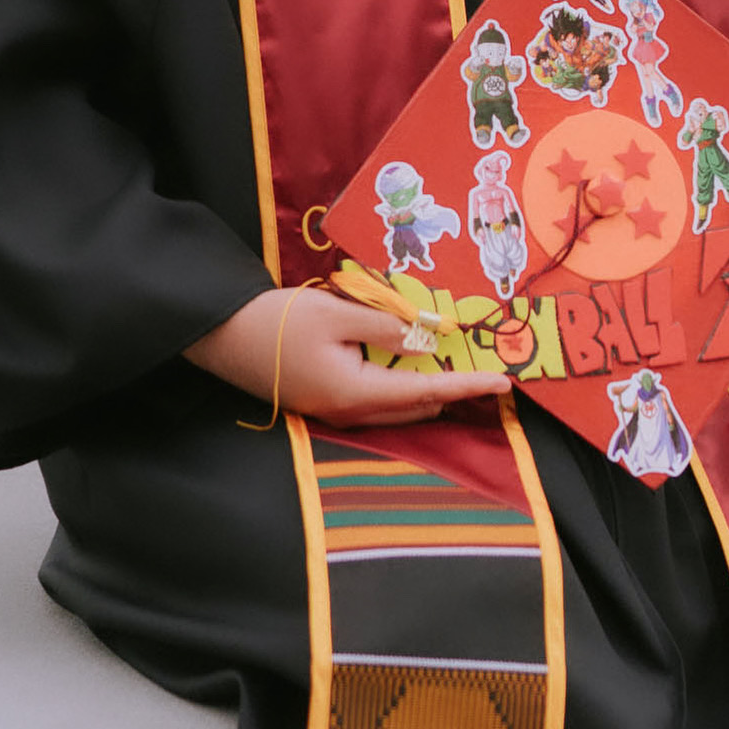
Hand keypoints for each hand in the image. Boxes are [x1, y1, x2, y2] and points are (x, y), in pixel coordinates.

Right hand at [183, 286, 509, 426]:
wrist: (224, 338)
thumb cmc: (278, 323)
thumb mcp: (338, 315)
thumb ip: (386, 328)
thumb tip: (425, 342)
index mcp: (358, 394)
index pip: (428, 391)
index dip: (469, 386)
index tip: (505, 383)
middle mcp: (352, 412)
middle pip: (417, 406)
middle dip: (456, 391)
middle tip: (489, 373)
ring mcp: (337, 411)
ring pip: (399, 406)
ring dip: (431, 389)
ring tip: (463, 369)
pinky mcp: (327, 400)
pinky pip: (379, 400)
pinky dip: (405, 386)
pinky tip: (415, 367)